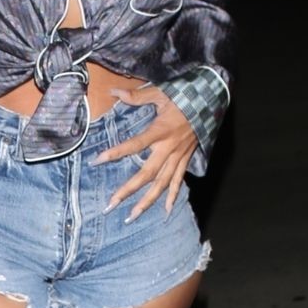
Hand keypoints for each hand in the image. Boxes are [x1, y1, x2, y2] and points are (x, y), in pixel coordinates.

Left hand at [93, 84, 197, 220]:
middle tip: (111, 204)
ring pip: (162, 184)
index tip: (97, 161)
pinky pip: (178, 181)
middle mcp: (169, 148)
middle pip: (147, 174)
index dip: (115, 153)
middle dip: (128, 190)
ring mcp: (178, 157)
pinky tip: (167, 212)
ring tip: (132, 216)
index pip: (134, 145)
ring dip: (147, 201)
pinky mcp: (185, 160)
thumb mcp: (160, 93)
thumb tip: (113, 91)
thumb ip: (136, 96)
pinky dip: (173, 197)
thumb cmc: (184, 96)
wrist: (211, 102)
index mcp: (160, 131)